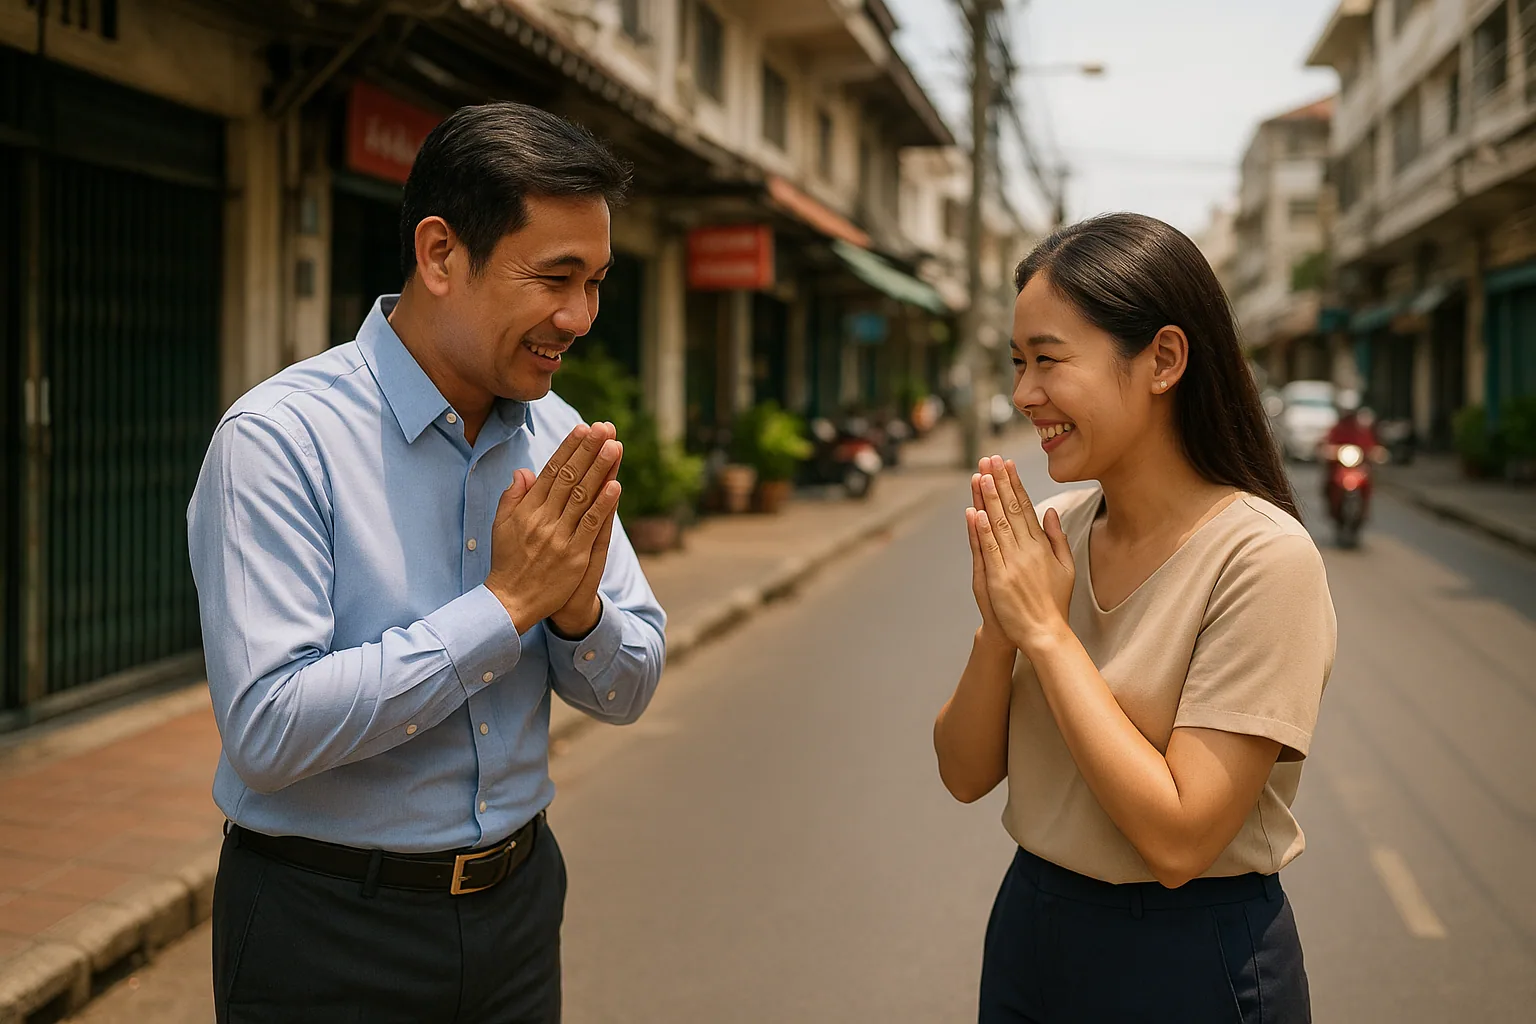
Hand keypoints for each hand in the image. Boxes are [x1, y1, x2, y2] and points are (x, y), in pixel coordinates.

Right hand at [485, 422, 622, 633]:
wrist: (510, 602)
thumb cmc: (507, 562)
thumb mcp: (501, 526)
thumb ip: (513, 497)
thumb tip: (524, 471)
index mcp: (527, 510)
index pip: (552, 471)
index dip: (569, 449)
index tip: (583, 429)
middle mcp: (543, 519)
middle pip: (570, 478)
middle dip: (588, 450)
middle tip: (605, 428)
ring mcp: (559, 537)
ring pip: (583, 497)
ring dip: (600, 469)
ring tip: (614, 446)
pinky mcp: (574, 556)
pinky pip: (590, 526)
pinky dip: (603, 505)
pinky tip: (615, 486)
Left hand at [970, 456, 1075, 655]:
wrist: (1045, 632)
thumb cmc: (1054, 601)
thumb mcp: (1066, 566)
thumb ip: (1058, 537)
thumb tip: (1051, 511)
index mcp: (1042, 545)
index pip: (1025, 507)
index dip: (1015, 484)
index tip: (1007, 464)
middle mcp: (1028, 550)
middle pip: (1010, 510)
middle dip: (1000, 482)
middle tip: (991, 459)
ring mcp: (1012, 564)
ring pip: (998, 525)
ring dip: (988, 499)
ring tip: (982, 476)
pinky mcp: (998, 579)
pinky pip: (988, 550)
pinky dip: (981, 531)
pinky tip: (975, 512)